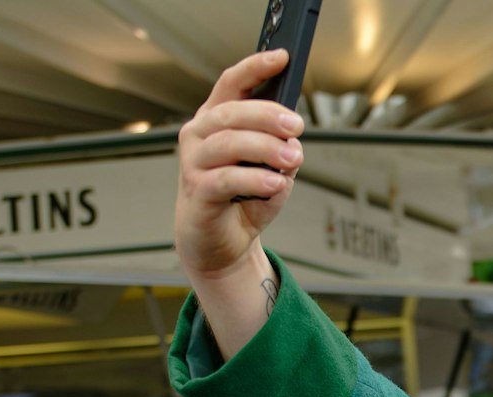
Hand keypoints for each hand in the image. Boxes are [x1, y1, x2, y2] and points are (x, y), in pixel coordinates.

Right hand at [176, 51, 303, 279]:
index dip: (255, 68)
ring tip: (293, 158)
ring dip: (267, 148)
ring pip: (230, 143)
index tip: (282, 58)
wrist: (222, 242)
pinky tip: (276, 184)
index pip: (232, 84)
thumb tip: (292, 142)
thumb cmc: (243, 200)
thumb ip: (282, 152)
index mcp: (217, 121)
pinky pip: (227, 179)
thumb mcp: (272, 171)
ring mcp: (195, 163)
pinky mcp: (197, 191)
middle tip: (297, 126)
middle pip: (232, 112)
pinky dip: (256, 180)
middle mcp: (200, 135)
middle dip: (268, 115)